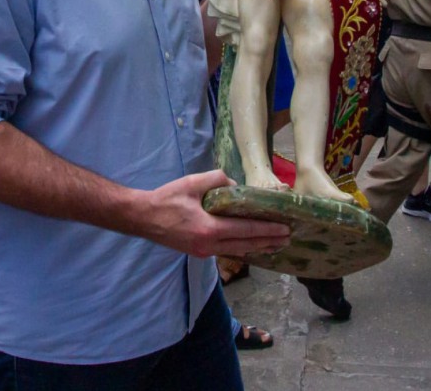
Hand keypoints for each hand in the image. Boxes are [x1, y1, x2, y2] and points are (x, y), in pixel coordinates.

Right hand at [138, 170, 290, 257]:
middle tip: (288, 238)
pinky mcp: (198, 252)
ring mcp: (203, 252)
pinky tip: (250, 246)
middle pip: (246, 244)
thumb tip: (235, 185)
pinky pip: (227, 251)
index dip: (267, 229)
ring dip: (258, 247)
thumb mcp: (192, 183)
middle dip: (268, 241)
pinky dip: (243, 248)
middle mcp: (209, 245)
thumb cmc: (166, 199)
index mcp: (209, 229)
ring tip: (276, 246)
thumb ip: (217, 179)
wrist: (143, 218)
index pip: (246, 229)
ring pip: (237, 251)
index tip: (284, 228)